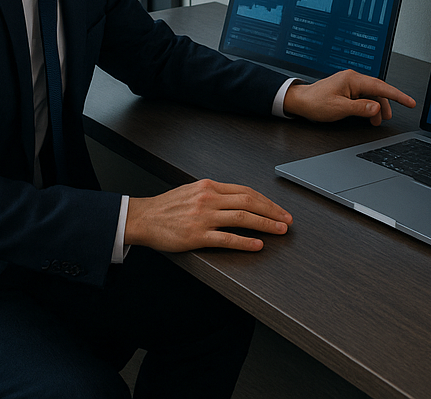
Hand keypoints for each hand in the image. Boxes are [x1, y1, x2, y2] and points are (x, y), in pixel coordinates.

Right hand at [124, 179, 292, 252]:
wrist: (144, 218)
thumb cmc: (167, 206)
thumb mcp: (192, 191)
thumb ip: (213, 193)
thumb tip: (236, 199)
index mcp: (209, 186)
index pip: (245, 191)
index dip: (266, 200)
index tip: (278, 209)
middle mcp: (209, 198)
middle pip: (249, 201)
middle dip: (272, 211)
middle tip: (287, 220)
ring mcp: (204, 217)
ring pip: (242, 217)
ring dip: (265, 224)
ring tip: (279, 231)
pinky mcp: (197, 235)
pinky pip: (227, 238)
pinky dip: (245, 242)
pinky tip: (258, 245)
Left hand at [283, 70, 416, 125]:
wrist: (300, 101)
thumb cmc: (315, 102)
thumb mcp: (339, 108)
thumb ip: (360, 108)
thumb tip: (377, 107)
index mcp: (352, 79)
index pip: (381, 86)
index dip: (397, 95)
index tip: (410, 102)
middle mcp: (353, 79)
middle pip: (378, 90)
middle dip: (387, 103)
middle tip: (390, 117)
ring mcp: (350, 84)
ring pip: (371, 94)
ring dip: (377, 107)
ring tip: (377, 120)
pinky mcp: (347, 90)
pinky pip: (363, 96)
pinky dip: (368, 107)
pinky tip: (368, 115)